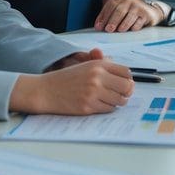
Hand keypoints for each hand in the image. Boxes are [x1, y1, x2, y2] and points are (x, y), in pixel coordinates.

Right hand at [11, 48, 133, 114]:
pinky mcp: (88, 107)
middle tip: (121, 94)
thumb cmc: (66, 78)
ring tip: (110, 100)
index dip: (128, 79)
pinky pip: (108, 109)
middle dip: (126, 92)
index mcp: (98, 65)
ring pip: (120, 100)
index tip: (124, 83)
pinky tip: (100, 104)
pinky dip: (107, 108)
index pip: (126, 72)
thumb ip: (104, 65)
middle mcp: (97, 77)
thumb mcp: (85, 65)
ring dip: (118, 101)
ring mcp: (93, 93)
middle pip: (127, 87)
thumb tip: (124, 73)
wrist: (46, 90)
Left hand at [94, 0, 166, 31]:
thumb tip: (98, 27)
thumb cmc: (129, 10)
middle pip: (119, 10)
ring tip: (119, 30)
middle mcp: (129, 1)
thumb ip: (109, 15)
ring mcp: (138, 7)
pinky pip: (140, 21)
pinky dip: (135, 26)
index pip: (110, 6)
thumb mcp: (118, 8)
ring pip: (130, 16)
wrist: (148, 9)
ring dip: (124, 24)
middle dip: (113, 20)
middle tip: (108, 29)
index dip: (103, 16)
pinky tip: (131, 29)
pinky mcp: (146, 14)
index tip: (98, 27)